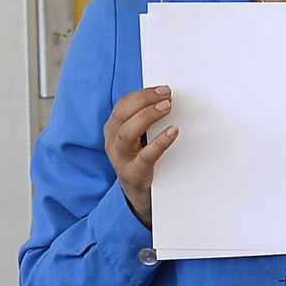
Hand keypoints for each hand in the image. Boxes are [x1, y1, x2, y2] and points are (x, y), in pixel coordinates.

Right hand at [102, 84, 175, 225]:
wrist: (138, 196)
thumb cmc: (141, 160)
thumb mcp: (138, 139)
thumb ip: (145, 121)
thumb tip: (167, 99)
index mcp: (113, 129)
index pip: (122, 105)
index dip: (142, 94)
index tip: (163, 89)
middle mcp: (113, 143)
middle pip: (122, 115)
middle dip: (144, 101)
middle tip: (166, 96)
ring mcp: (121, 160)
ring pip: (127, 133)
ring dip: (147, 116)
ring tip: (167, 108)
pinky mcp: (134, 174)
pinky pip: (145, 156)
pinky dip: (160, 142)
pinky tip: (172, 132)